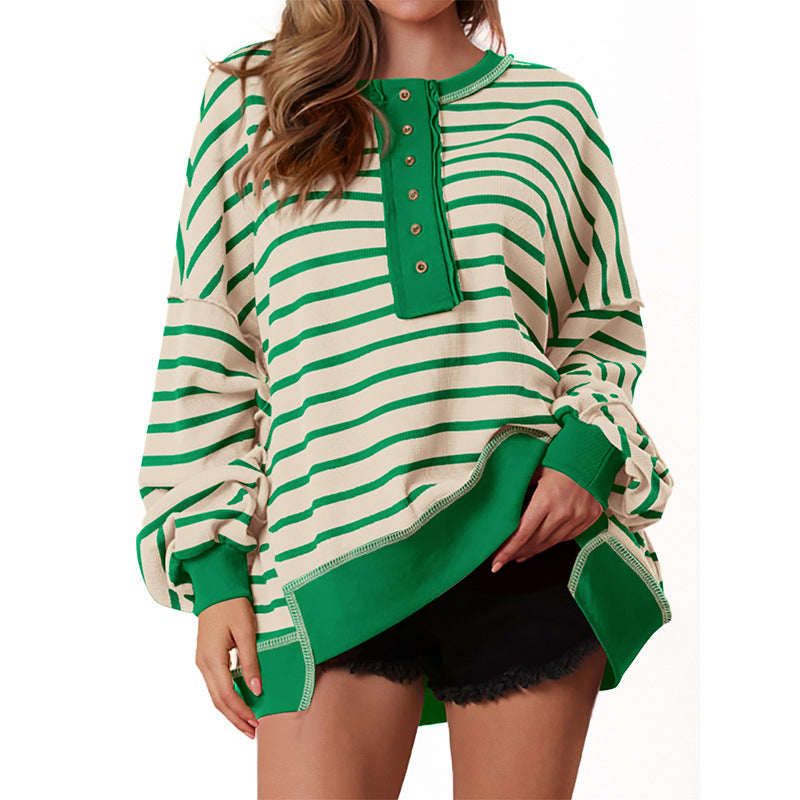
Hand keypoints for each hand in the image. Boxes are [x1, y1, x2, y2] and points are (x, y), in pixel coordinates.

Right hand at [195, 597, 261, 738]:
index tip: (257, 723)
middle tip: (253, 732)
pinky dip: (227, 697)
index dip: (242, 711)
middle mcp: (203, 663)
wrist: (216, 587)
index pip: (227, 695)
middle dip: (235, 719)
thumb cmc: (233, 605)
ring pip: (214, 694)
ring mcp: (201, 661)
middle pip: (218, 701)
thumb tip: (256, 688)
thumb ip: (250, 660)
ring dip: (230, 711)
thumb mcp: (246, 631)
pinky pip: (215, 684)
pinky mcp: (205, 657)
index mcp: (212, 658)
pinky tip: (239, 702)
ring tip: (247, 723)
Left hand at [491, 465, 602, 571]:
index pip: (522, 533)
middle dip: (516, 553)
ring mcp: (578, 517)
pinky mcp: (589, 518)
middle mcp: (563, 511)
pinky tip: (540, 544)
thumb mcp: (535, 470)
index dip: (507, 550)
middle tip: (502, 559)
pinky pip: (565, 538)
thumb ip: (519, 489)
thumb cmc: (562, 459)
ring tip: (518, 555)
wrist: (593, 454)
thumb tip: (501, 504)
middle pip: (535, 542)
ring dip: (532, 550)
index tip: (496, 562)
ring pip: (550, 543)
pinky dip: (550, 543)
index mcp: (546, 498)